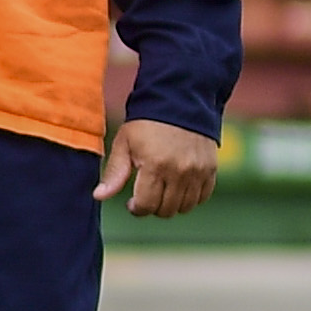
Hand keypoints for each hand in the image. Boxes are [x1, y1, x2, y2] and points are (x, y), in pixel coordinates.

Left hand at [95, 116, 221, 218]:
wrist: (181, 101)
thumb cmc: (147, 124)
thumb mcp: (124, 144)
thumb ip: (114, 173)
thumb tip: (99, 196)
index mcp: (155, 165)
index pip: (146, 205)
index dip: (137, 208)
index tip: (133, 202)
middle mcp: (179, 171)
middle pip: (166, 210)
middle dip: (153, 207)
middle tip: (148, 194)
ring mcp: (198, 171)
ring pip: (185, 207)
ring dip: (172, 204)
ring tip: (164, 190)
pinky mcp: (211, 168)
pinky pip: (202, 196)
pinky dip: (191, 197)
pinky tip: (180, 186)